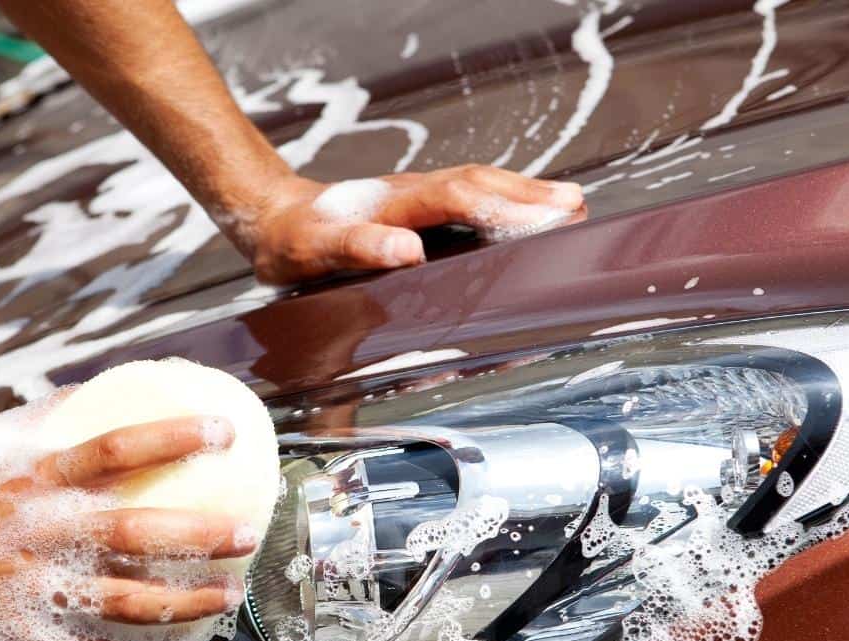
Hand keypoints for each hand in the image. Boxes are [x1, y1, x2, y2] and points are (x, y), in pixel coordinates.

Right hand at [0, 397, 253, 640]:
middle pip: (134, 531)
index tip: (224, 431)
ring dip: (185, 600)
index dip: (174, 438)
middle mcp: (44, 531)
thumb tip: (96, 388)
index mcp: (38, 479)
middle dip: (199, 534)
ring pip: (126, 599)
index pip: (118, 449)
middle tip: (247, 530)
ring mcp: (35, 586)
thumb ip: (49, 418)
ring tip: (229, 594)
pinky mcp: (24, 633)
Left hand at [223, 166, 585, 284]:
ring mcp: (419, 196)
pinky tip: (528, 211)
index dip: (502, 208)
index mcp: (393, 202)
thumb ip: (359, 247)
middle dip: (529, 195)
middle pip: (480, 183)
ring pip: (481, 184)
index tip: (543, 220)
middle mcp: (412, 192)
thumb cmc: (293, 241)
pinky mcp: (420, 206)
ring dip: (524, 192)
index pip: (459, 198)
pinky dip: (506, 200)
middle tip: (576, 209)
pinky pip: (472, 196)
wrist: (271, 216)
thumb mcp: (315, 250)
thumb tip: (408, 250)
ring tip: (570, 205)